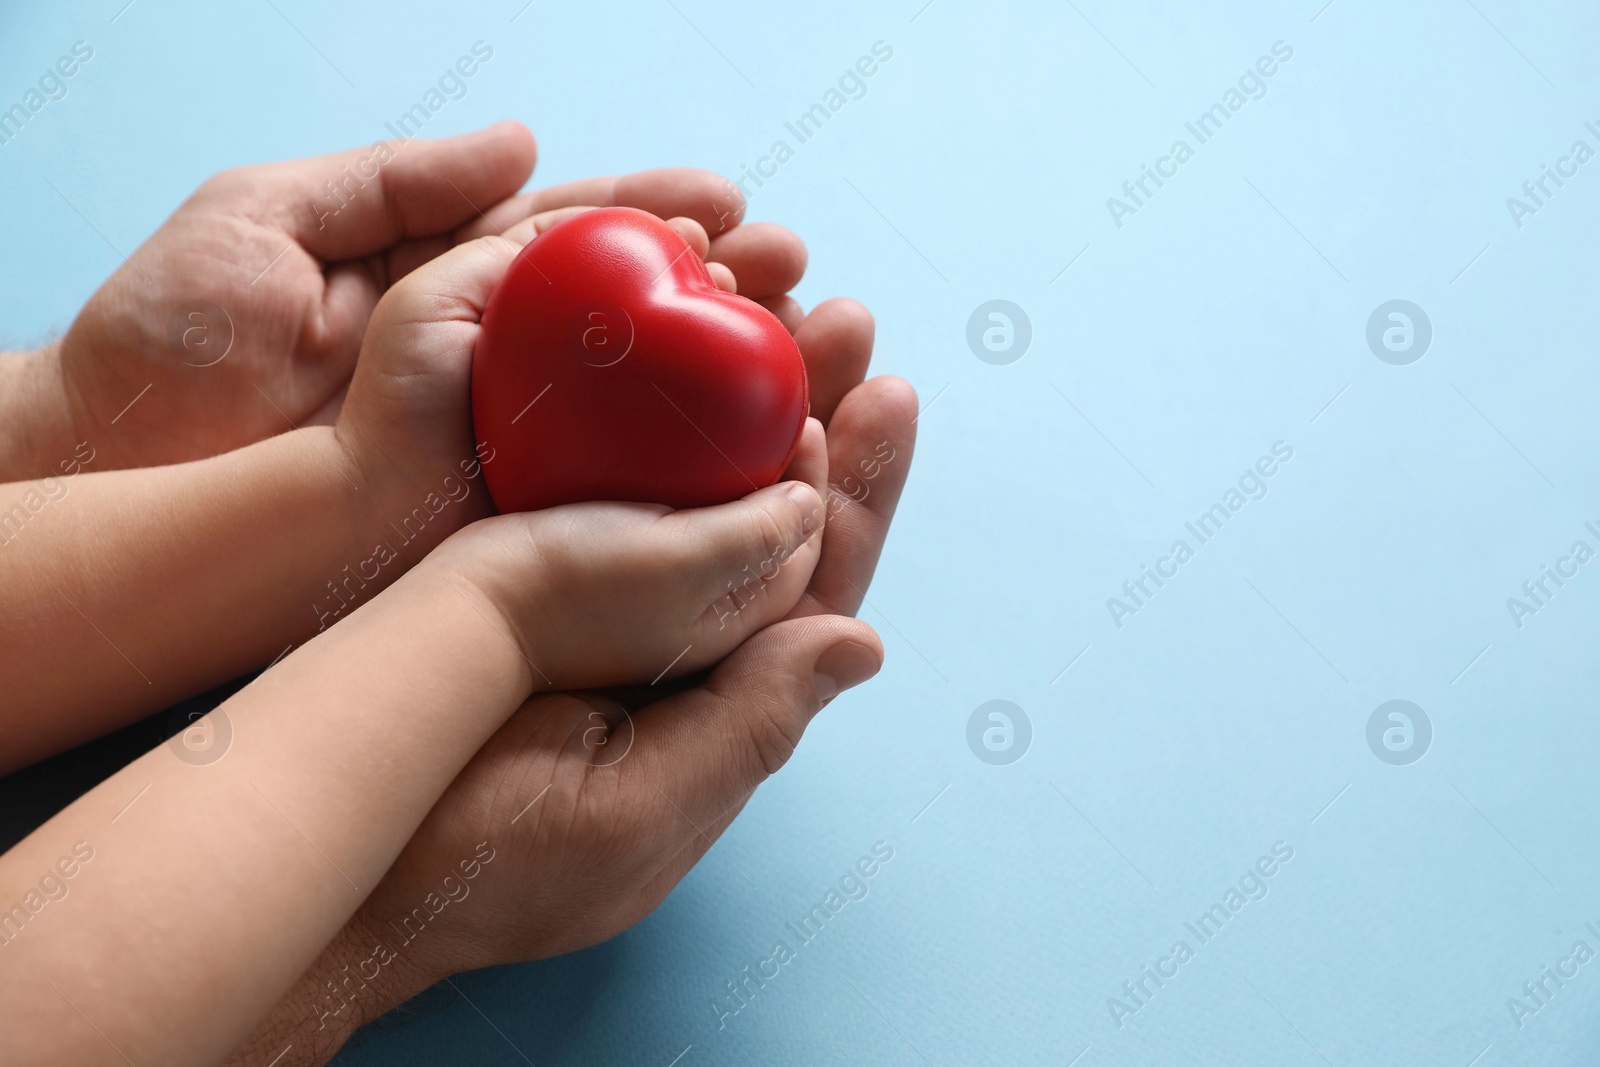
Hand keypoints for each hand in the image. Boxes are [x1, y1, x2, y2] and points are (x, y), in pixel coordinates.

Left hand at [13, 121, 814, 475]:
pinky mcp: (481, 507)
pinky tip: (743, 449)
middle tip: (802, 279)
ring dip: (724, 380)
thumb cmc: (171, 336)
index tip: (735, 210)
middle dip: (723, 297)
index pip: (575, 240)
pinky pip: (590, 483)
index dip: (658, 222)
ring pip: (632, 405)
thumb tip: (521, 143)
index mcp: (441, 279)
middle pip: (630, 322)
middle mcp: (485, 359)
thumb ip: (398, 180)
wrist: (116, 469)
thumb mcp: (268, 216)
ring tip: (804, 350)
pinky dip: (671, 468)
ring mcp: (491, 435)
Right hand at [227, 300, 915, 1064]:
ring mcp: (599, 611)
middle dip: (813, 417)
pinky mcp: (524, 577)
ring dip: (738, 399)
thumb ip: (750, 729)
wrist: (319, 844)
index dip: (859, 497)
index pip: (815, 591)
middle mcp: (671, 652)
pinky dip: (644, 411)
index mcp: (713, 707)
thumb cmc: (472, 861)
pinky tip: (659, 350)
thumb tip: (864, 642)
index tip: (886, 396)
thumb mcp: (631, 815)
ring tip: (773, 303)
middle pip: (770, 521)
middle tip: (843, 318)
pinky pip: (608, 480)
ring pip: (695, 484)